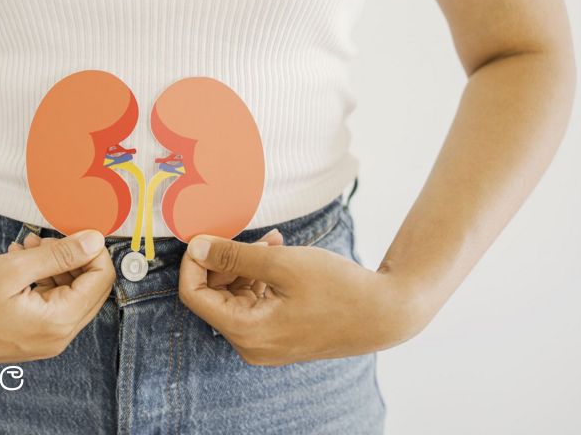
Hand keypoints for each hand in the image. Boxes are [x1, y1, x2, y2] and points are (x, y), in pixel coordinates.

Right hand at [0, 229, 114, 367]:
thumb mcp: (12, 268)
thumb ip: (59, 255)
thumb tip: (96, 241)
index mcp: (57, 324)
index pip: (101, 281)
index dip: (92, 250)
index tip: (71, 230)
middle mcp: (56, 339)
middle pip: (89, 289)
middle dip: (72, 258)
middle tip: (40, 240)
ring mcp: (42, 341)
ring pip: (69, 294)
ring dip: (54, 266)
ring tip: (24, 248)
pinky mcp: (29, 338)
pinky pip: (49, 304)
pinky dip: (40, 280)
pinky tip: (18, 263)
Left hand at [178, 233, 425, 365]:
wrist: (386, 312)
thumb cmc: (339, 289)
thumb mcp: (283, 264)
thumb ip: (234, 255)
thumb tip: (196, 247)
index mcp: (247, 332)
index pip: (195, 296)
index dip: (194, 262)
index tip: (205, 236)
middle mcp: (251, 345)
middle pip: (214, 296)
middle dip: (225, 261)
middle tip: (251, 237)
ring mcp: (265, 343)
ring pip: (235, 296)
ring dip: (245, 265)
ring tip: (273, 242)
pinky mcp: (279, 335)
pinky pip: (255, 303)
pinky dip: (260, 277)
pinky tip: (278, 253)